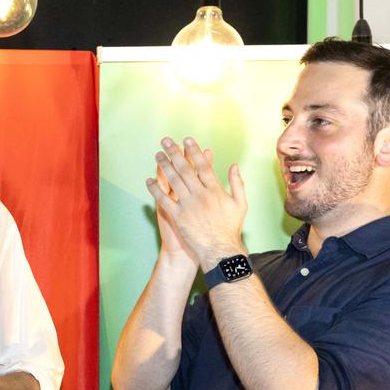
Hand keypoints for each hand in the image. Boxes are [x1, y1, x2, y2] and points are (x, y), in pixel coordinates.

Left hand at [146, 136, 247, 268]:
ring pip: (173, 181)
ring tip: (158, 155)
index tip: (187, 139)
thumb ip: (237, 183)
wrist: (220, 250)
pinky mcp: (178, 216)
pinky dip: (156, 189)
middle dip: (175, 153)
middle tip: (166, 141)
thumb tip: (234, 165)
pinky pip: (164, 199)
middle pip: (185, 169)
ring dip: (164, 166)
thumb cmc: (231, 228)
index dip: (194, 151)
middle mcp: (201, 194)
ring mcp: (188, 205)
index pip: (203, 165)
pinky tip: (149, 180)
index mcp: (215, 190)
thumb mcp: (240, 204)